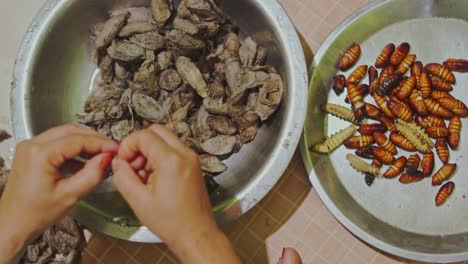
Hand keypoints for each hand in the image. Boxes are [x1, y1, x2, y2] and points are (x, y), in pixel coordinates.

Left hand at [0, 125, 117, 261]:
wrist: (12, 224)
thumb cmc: (36, 214)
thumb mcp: (70, 196)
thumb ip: (92, 175)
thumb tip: (107, 158)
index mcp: (40, 154)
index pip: (78, 140)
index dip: (100, 142)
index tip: (116, 148)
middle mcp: (32, 144)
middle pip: (71, 131)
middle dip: (94, 139)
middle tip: (111, 149)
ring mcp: (30, 147)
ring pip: (64, 134)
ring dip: (84, 142)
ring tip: (101, 154)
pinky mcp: (31, 152)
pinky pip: (57, 143)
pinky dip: (73, 148)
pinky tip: (85, 160)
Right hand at [112, 124, 239, 263]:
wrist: (196, 234)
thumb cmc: (173, 222)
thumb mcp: (138, 200)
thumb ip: (122, 176)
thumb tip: (117, 162)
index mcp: (172, 160)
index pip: (144, 135)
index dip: (128, 145)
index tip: (123, 160)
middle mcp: (185, 154)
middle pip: (156, 131)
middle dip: (139, 145)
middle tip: (132, 165)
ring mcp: (191, 158)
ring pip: (164, 139)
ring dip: (149, 151)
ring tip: (143, 176)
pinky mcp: (193, 164)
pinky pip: (172, 150)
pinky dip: (159, 157)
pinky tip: (153, 178)